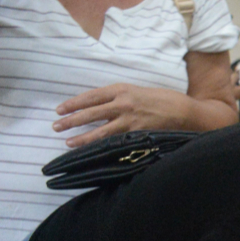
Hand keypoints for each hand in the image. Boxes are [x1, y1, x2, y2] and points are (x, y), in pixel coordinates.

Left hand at [54, 84, 192, 146]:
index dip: (74, 103)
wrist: (184, 111)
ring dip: (81, 137)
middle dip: (71, 119)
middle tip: (55, 125)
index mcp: (122, 89)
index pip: (91, 96)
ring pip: (99, 130)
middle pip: (91, 112)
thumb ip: (120, 98)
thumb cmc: (162, 100)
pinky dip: (100, 146)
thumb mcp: (138, 92)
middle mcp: (123, 103)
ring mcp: (130, 120)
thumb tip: (100, 107)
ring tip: (67, 141)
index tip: (60, 109)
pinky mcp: (137, 134)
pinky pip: (114, 141)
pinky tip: (90, 151)